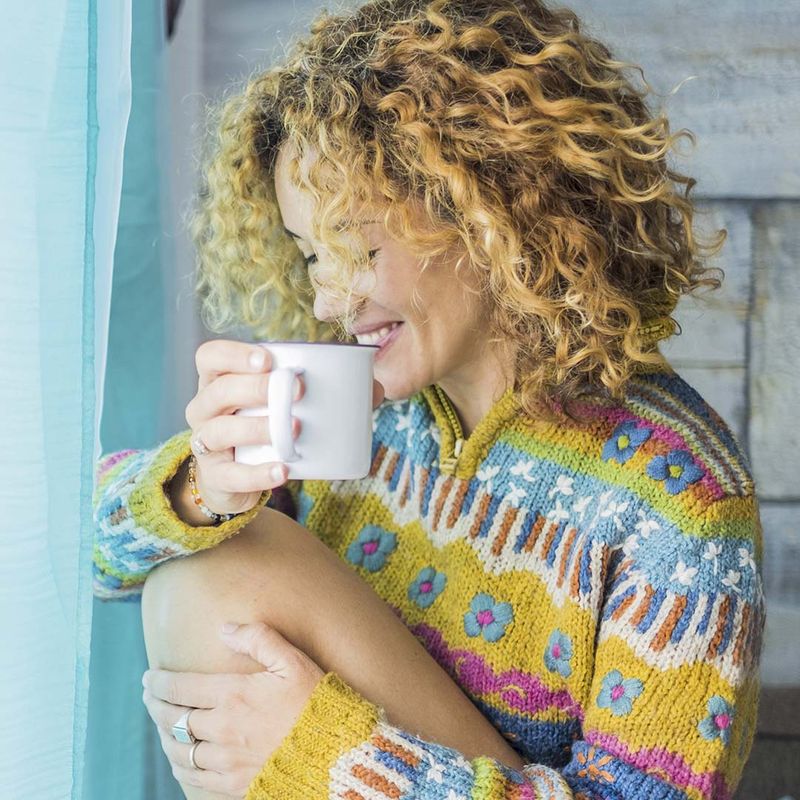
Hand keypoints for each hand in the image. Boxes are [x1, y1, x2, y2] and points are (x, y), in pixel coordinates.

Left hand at [142, 621, 325, 797]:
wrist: (335, 752)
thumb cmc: (316, 701)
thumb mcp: (293, 660)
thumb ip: (258, 638)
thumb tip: (224, 627)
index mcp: (234, 695)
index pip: (180, 687)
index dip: (159, 682)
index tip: (149, 677)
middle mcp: (223, 728)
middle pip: (173, 718)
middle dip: (155, 704)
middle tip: (149, 695)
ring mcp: (227, 760)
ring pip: (179, 749)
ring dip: (164, 735)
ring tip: (161, 724)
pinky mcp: (235, 784)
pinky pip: (194, 778)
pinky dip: (180, 765)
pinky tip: (179, 757)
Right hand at [186, 338, 385, 515]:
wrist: (236, 480)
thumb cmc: (264, 427)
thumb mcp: (283, 405)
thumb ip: (327, 392)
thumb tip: (374, 387)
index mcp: (218, 381)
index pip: (209, 356)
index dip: (233, 354)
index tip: (268, 360)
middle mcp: (204, 409)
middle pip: (219, 391)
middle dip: (257, 387)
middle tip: (299, 390)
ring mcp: (204, 444)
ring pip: (220, 431)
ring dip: (258, 427)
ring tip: (295, 429)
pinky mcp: (216, 477)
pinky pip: (232, 475)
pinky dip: (258, 474)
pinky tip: (283, 471)